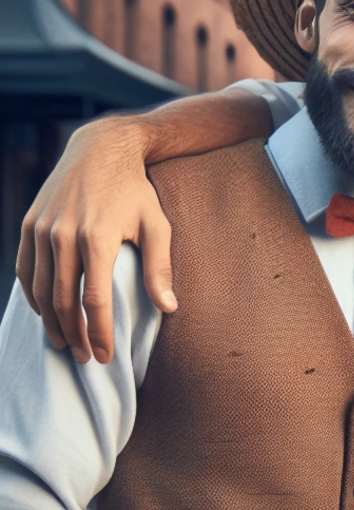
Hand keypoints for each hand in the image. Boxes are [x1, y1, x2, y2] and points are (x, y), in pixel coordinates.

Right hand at [15, 113, 175, 363]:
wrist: (100, 150)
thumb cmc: (136, 191)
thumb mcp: (158, 225)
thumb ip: (160, 268)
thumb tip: (169, 308)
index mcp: (98, 238)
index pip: (95, 301)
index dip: (100, 333)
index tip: (106, 356)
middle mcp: (63, 236)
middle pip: (64, 301)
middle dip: (75, 335)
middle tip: (87, 358)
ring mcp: (41, 230)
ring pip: (41, 289)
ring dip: (52, 322)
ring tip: (67, 343)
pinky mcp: (29, 225)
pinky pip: (26, 270)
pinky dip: (34, 296)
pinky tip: (47, 313)